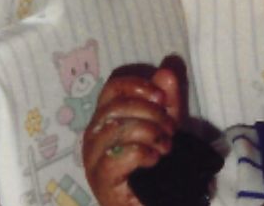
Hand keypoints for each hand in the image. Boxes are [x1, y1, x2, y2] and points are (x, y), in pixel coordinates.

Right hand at [82, 60, 182, 205]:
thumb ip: (167, 101)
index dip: (137, 87)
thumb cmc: (151, 166)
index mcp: (104, 118)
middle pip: (117, 107)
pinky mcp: (101, 179)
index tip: (161, 97)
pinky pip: (120, 156)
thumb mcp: (164, 128)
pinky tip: (153, 160)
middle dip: (151, 114)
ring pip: (117, 129)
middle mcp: (93, 133)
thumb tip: (167, 71)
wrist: (147, 203)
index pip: (113, 88)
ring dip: (150, 134)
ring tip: (165, 147)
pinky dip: (143, 154)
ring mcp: (93, 157)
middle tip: (170, 130)